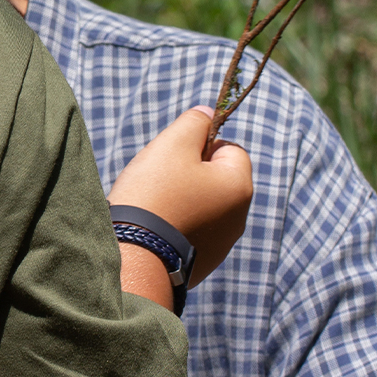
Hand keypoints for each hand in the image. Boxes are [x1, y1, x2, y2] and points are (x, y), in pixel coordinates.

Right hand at [107, 107, 251, 286]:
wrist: (136, 256)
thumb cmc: (155, 194)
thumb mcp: (173, 144)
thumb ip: (195, 122)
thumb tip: (208, 113)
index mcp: (239, 186)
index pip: (229, 148)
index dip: (202, 145)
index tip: (176, 156)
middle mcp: (239, 217)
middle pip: (217, 178)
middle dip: (191, 174)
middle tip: (161, 180)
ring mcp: (222, 244)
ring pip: (204, 205)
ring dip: (184, 200)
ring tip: (155, 206)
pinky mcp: (204, 263)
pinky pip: (193, 232)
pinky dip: (177, 226)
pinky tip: (156, 229)